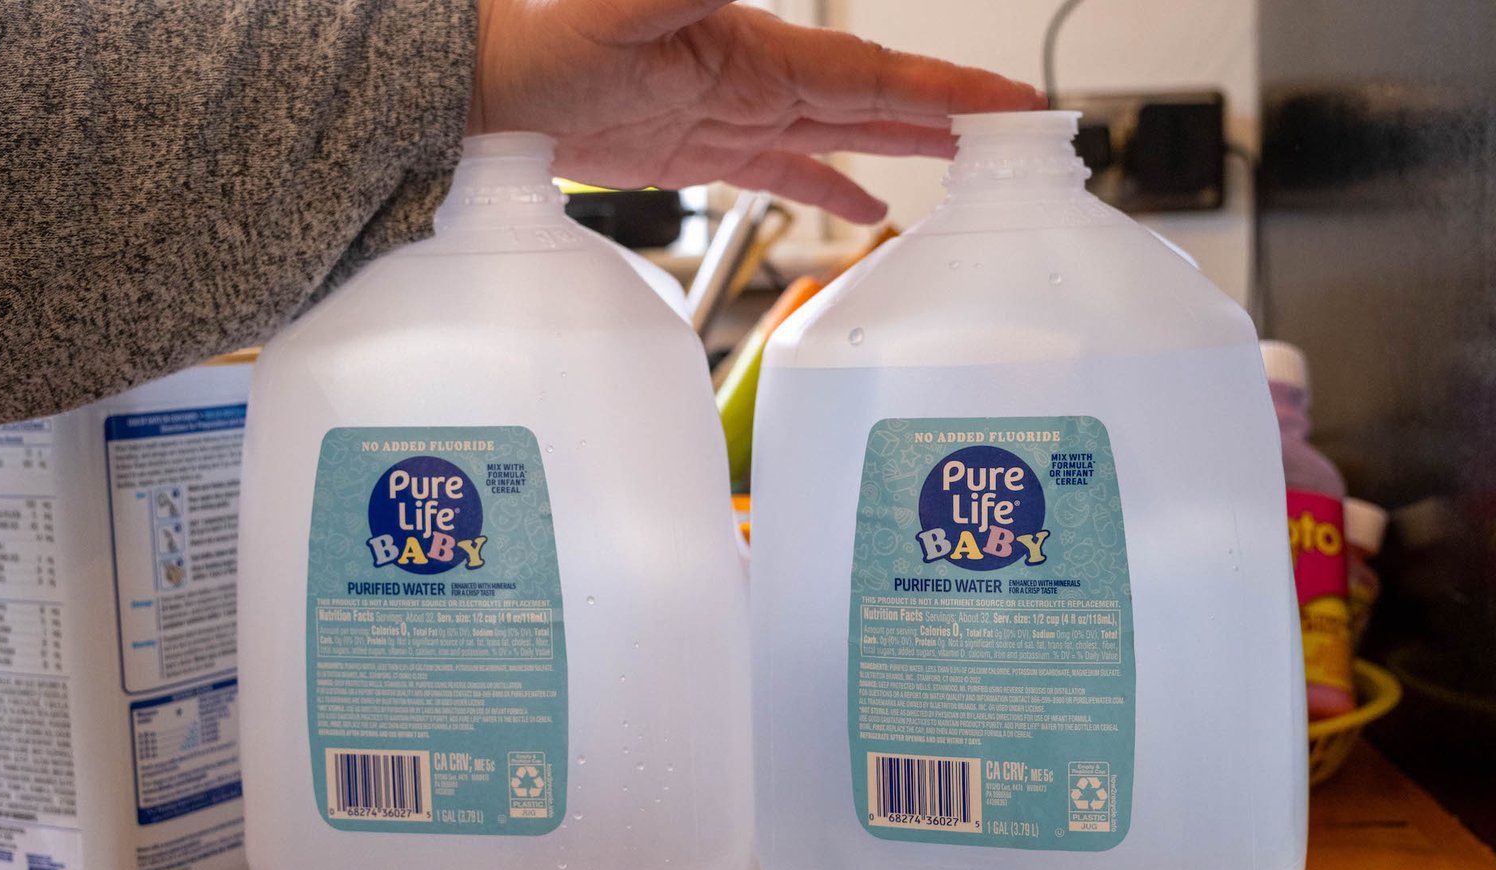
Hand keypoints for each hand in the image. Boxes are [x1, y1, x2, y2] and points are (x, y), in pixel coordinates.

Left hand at [469, 0, 1043, 221]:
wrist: (492, 83)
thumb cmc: (543, 37)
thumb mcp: (622, 3)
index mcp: (761, 54)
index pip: (879, 75)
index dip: (950, 90)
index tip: (1014, 105)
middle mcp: (761, 82)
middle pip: (880, 101)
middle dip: (951, 116)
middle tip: (1018, 138)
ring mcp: (736, 116)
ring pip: (844, 133)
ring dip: (906, 146)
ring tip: (963, 167)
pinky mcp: (705, 151)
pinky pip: (787, 172)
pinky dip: (831, 189)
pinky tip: (865, 209)